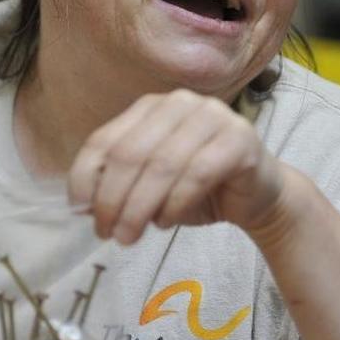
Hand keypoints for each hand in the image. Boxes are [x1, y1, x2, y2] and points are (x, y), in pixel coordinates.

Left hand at [68, 89, 289, 244]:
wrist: (259, 197)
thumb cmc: (198, 190)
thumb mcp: (149, 185)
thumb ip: (119, 184)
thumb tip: (82, 206)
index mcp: (151, 107)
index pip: (105, 140)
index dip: (85, 177)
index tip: (79, 212)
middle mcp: (181, 103)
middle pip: (130, 154)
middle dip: (112, 199)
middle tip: (108, 233)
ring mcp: (214, 116)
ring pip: (162, 166)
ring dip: (139, 208)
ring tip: (130, 236)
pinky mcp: (240, 139)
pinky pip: (197, 174)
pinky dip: (174, 204)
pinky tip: (165, 222)